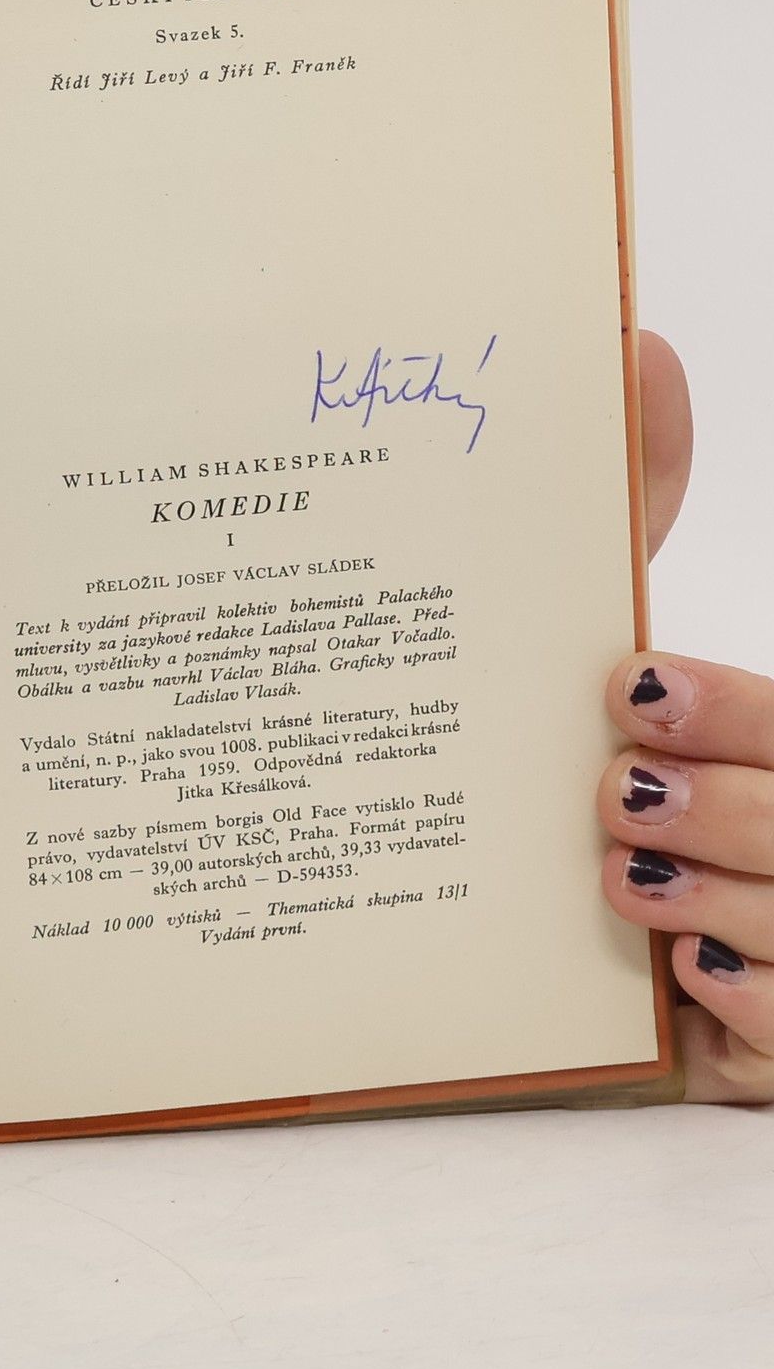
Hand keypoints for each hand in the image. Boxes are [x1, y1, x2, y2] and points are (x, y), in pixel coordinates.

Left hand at [598, 330, 773, 1100]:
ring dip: (728, 907)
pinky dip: (756, 1018)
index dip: (737, 713)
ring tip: (627, 877)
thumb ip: (651, 505)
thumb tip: (638, 350)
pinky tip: (691, 981)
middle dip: (728, 810)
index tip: (631, 689)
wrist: (621, 885)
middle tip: (613, 791)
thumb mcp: (644, 640)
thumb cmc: (645, 739)